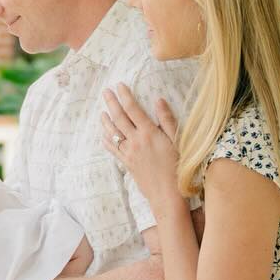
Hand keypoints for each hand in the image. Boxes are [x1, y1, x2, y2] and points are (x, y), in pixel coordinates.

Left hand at [101, 84, 181, 213]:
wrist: (167, 194)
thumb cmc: (177, 167)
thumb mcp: (177, 141)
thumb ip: (167, 120)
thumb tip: (158, 100)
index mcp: (149, 133)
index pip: (133, 109)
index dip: (125, 96)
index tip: (119, 85)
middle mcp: (135, 141)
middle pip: (119, 118)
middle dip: (111, 103)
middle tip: (105, 92)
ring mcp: (129, 153)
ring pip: (112, 133)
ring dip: (105, 120)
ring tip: (101, 111)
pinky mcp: (127, 163)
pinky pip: (113, 148)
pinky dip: (106, 139)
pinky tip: (103, 134)